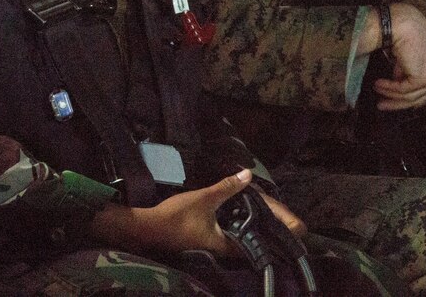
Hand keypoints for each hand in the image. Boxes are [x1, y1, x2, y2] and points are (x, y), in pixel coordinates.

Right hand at [89, 169, 305, 257]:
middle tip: (267, 216)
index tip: (280, 228)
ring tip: (252, 211)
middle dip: (256, 231)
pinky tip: (228, 213)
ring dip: (241, 227)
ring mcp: (208, 247)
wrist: (146, 228)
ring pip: (232, 239)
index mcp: (225, 245)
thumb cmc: (177, 217)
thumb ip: (227, 188)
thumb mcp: (204, 199)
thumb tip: (248, 175)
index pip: (255, 246)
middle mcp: (219, 250)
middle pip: (245, 243)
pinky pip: (221, 234)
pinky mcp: (199, 241)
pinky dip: (228, 225)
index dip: (268, 238)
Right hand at [366, 4, 425, 110]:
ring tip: (376, 88)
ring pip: (410, 96)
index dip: (409, 99)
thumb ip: (411, 71)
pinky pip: (403, 90)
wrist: (402, 22)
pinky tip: (378, 83)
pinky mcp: (425, 78)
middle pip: (420, 98)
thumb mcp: (414, 55)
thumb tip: (399, 81)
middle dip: (398, 103)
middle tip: (382, 105)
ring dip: (390, 94)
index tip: (393, 101)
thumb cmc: (406, 32)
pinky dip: (389, 88)